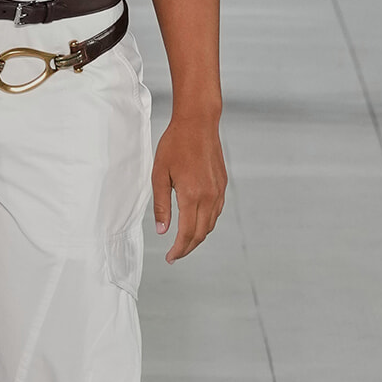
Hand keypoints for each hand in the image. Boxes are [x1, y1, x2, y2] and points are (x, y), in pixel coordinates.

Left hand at [151, 114, 226, 262]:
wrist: (198, 123)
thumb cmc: (175, 145)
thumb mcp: (159, 175)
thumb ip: (161, 205)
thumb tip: (162, 230)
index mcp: (192, 196)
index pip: (187, 233)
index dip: (179, 250)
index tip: (170, 258)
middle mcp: (209, 197)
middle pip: (201, 234)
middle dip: (188, 248)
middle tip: (175, 255)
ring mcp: (218, 191)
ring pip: (210, 224)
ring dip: (198, 236)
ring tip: (183, 241)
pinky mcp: (222, 184)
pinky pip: (216, 211)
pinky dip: (206, 222)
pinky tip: (195, 221)